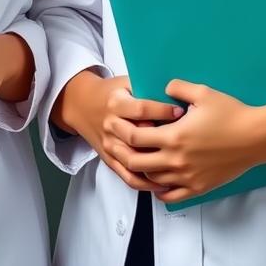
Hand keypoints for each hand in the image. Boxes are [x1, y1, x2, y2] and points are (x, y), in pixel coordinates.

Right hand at [55, 72, 181, 192]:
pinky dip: (145, 183)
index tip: (180, 111)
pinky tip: (161, 183)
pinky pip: (127, 176)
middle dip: (160, 139)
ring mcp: (109, 144)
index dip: (161, 110)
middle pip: (135, 136)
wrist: (83, 105)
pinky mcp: (109, 159)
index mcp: (115, 103)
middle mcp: (110, 124)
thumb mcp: (125, 83)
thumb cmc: (111, 93)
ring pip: (131, 160)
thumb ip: (145, 88)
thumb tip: (174, 92)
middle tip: (182, 141)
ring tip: (176, 168)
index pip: (140, 109)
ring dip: (154, 166)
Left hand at [102, 79, 265, 204]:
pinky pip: (171, 196)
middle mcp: (177, 160)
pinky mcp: (199, 187)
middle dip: (124, 153)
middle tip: (119, 144)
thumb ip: (177, 87)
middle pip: (137, 163)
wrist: (256, 137)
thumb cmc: (230, 113)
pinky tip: (158, 179)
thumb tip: (164, 88)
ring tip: (137, 158)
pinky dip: (159, 190)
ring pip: (152, 180)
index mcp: (174, 136)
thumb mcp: (202, 92)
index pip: (135, 138)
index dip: (121, 131)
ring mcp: (187, 177)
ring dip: (141, 170)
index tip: (116, 124)